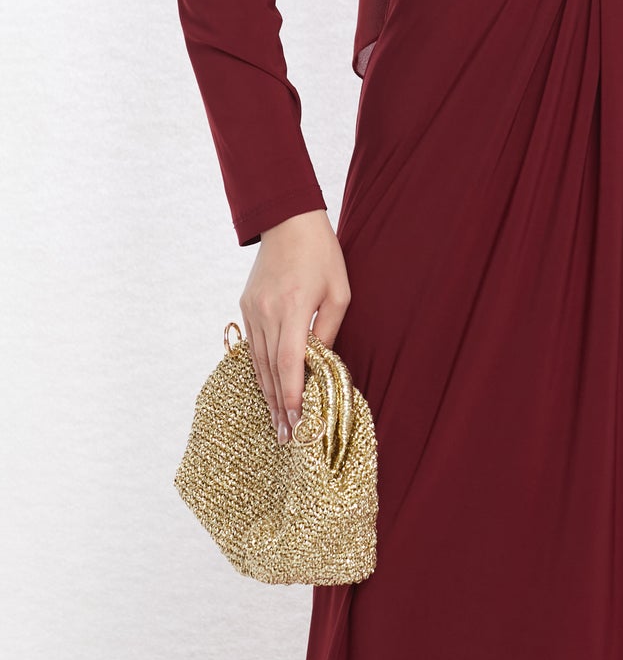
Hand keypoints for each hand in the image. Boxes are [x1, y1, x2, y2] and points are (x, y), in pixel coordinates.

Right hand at [239, 209, 350, 445]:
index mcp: (294, 307)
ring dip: (267, 393)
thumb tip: (321, 363)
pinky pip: (253, 346)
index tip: (298, 421)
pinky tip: (267, 389)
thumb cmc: (322, 254)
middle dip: (279, 405)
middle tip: (286, 437)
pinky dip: (260, 370)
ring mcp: (253, 310)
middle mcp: (267, 312)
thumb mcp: (339, 292)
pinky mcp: (246, 306)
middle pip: (270, 369)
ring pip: (258, 362)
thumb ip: (330, 330)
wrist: (287, 221)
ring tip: (276, 422)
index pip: (290, 362)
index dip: (293, 395)